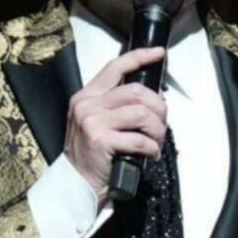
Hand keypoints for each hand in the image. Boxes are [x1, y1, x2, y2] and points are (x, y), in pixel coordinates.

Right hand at [63, 47, 167, 205]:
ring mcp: (92, 122)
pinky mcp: (100, 141)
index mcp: (87, 96)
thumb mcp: (98, 122)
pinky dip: (151, 148)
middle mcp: (87, 105)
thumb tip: (155, 96)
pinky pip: (140, 140)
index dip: (140, 57)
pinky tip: (149, 155)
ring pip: (142, 114)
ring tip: (155, 142)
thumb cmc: (94, 154)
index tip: (159, 53)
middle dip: (159, 108)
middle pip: (137, 92)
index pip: (115, 67)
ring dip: (157, 130)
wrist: (75, 184)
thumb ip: (118, 105)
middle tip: (161, 124)